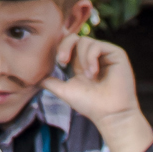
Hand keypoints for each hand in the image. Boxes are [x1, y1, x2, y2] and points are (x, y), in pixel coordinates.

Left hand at [54, 32, 148, 150]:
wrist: (110, 114)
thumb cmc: (90, 105)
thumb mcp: (65, 91)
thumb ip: (51, 82)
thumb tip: (36, 79)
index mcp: (80, 62)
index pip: (67, 44)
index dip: (60, 47)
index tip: (59, 62)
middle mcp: (92, 56)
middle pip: (74, 37)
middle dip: (65, 46)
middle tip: (62, 61)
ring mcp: (105, 54)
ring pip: (85, 41)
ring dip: (82, 59)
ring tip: (89, 77)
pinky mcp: (116, 54)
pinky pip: (97, 45)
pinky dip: (91, 58)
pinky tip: (94, 72)